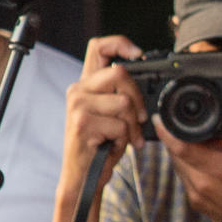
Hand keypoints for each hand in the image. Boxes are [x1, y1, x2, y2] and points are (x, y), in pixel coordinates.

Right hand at [59, 34, 146, 204]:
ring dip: (132, 126)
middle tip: (139, 120)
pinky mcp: (82, 123)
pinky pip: (120, 125)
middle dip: (138, 99)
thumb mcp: (111, 116)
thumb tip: (143, 84)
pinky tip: (113, 146)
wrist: (83, 177)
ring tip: (124, 139)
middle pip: (120, 74)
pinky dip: (124, 140)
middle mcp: (78, 90)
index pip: (98, 47)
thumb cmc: (100, 147)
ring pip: (124, 102)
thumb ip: (120, 96)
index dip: (120, 43)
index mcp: (86, 85)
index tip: (138, 54)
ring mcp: (78, 105)